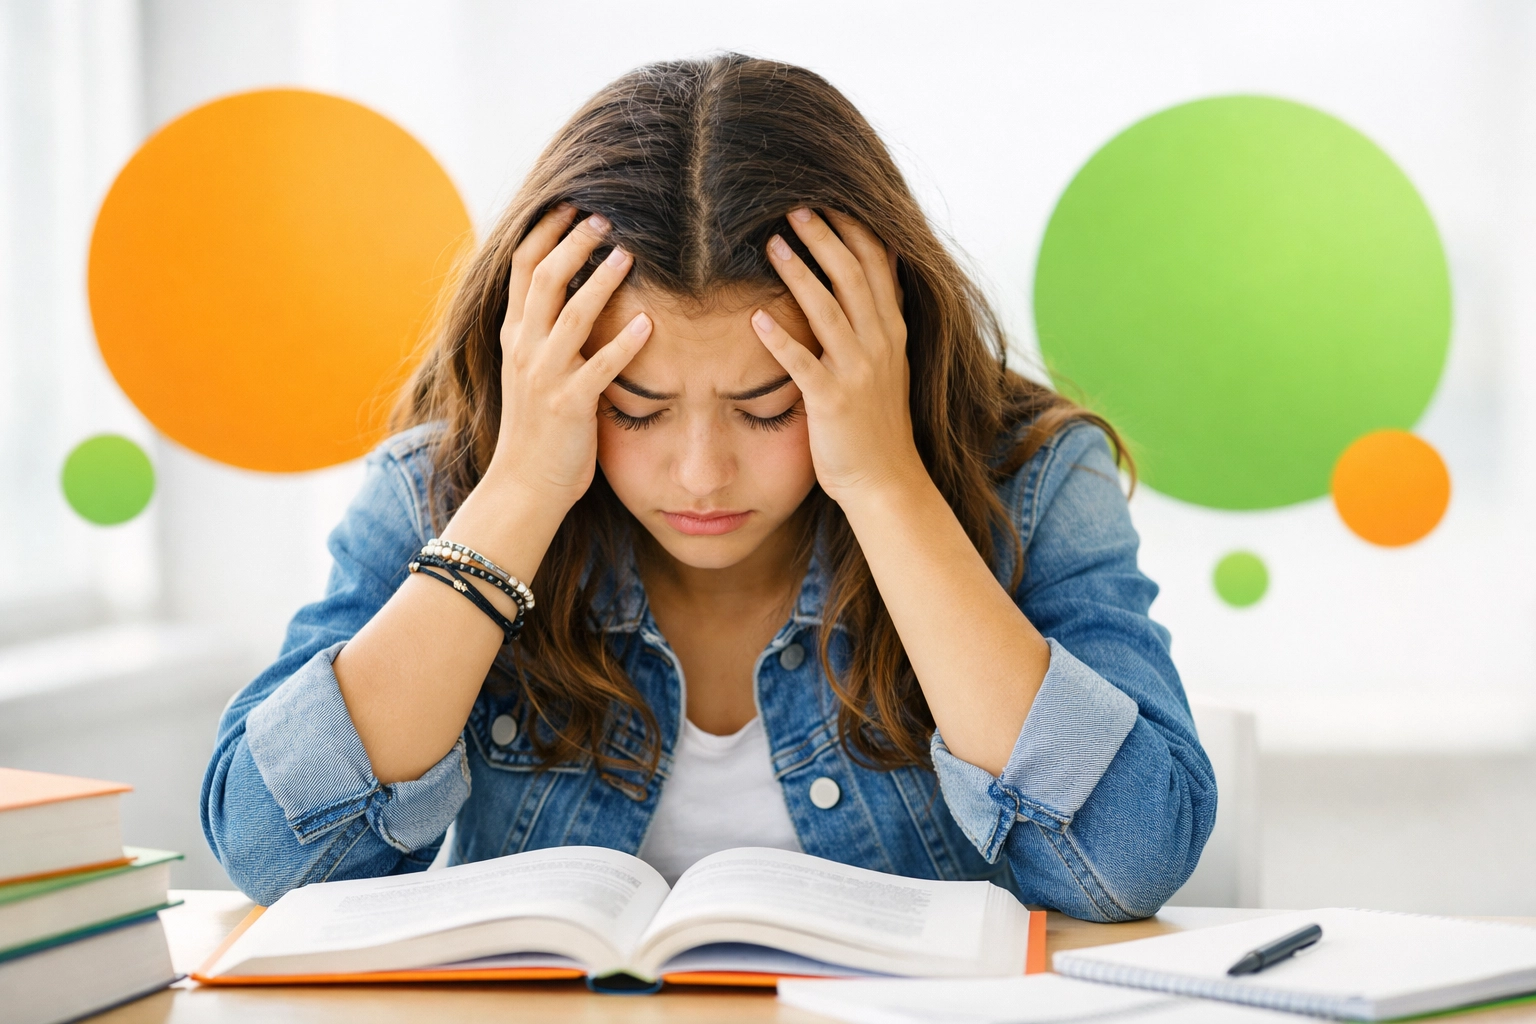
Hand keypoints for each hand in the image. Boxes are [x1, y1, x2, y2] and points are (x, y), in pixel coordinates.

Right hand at [487, 205, 651, 505]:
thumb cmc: (537, 429)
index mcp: (514, 335)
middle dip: (574, 242)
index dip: (545, 230)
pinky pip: (599, 367)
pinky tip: (650, 324)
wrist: (523, 485)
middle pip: (544, 277)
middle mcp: (523, 348)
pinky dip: (624, 344)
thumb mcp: (531, 370)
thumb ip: (545, 332)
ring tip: (628, 254)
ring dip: (600, 280)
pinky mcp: (568, 405)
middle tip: (605, 216)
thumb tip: (573, 295)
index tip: (570, 202)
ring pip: (570, 314)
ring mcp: (543, 375)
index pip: (522, 266)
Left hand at [751, 208, 923, 504]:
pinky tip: (755, 318)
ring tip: (771, 244)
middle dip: (824, 238)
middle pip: (853, 276)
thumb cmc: (877, 423)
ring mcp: (858, 372)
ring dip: (799, 273)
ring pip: (828, 310)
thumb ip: (881, 319)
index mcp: (892, 331)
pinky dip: (781, 340)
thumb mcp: (890, 364)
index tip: (829, 200)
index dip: (854, 230)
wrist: (885, 480)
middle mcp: (880, 344)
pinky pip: (803, 364)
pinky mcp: (832, 401)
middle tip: (794, 207)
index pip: (878, 266)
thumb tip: (881, 271)